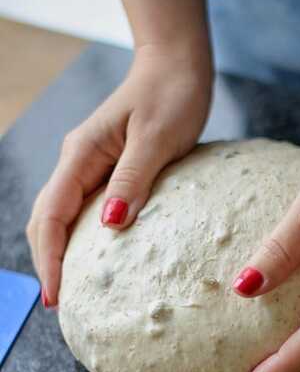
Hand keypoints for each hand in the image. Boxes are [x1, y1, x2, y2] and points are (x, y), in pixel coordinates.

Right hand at [27, 44, 211, 306]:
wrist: (178, 68)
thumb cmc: (171, 95)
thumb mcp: (156, 139)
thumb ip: (131, 180)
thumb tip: (109, 224)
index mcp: (82, 154)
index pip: (51, 213)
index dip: (49, 257)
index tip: (57, 295)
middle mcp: (79, 161)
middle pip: (49, 218)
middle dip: (50, 261)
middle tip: (63, 304)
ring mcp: (94, 164)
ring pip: (66, 215)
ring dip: (65, 251)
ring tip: (75, 288)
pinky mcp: (113, 168)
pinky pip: (91, 206)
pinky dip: (88, 235)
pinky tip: (101, 255)